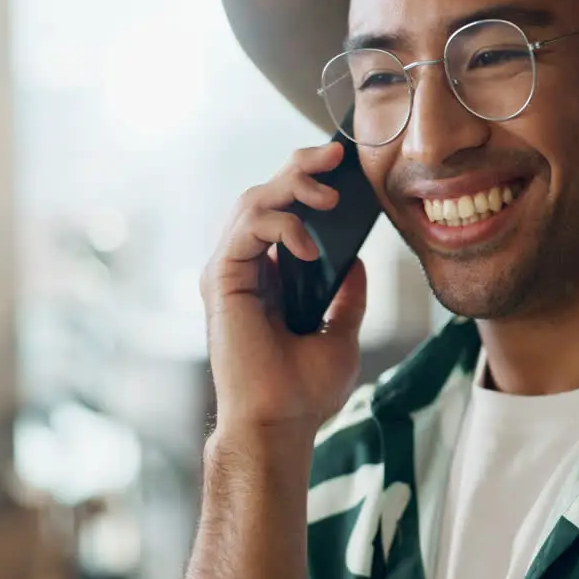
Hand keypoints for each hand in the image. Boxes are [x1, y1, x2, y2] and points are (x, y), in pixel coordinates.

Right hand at [200, 142, 367, 439]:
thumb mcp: (341, 332)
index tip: (344, 165)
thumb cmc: (304, 390)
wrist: (281, 424)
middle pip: (266, 194)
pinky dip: (283, 226)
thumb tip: (356, 259)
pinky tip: (310, 247)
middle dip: (300, 166)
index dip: (308, 181)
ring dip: (293, 186)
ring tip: (329, 198)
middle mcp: (245, 267)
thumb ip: (346, 295)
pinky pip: (249, 227)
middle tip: (336, 154)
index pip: (284, 211)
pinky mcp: (222, 278)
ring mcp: (230, 270)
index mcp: (269, 276)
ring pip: (253, 199)